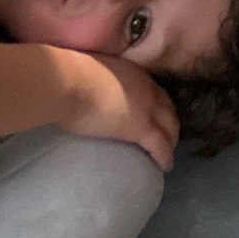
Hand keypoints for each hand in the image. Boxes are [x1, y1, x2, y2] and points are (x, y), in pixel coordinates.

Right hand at [65, 52, 179, 169]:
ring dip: (170, 141)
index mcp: (134, 73)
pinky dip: (165, 157)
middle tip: (167, 137)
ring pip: (169, 128)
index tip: (157, 116)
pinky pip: (160, 146)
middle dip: (170, 123)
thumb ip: (102, 81)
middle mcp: (147, 89)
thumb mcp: (94, 71)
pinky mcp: (141, 128)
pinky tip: (165, 166)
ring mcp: (147, 109)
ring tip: (167, 153)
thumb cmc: (69, 75)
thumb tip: (92, 89)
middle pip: (168, 109)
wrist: (68, 82)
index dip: (159, 106)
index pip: (155, 92)